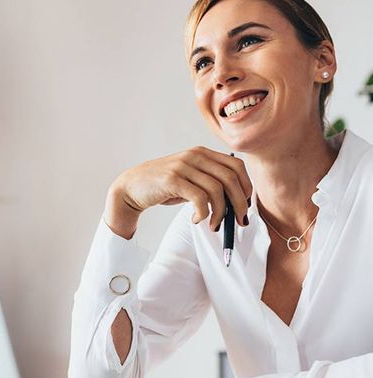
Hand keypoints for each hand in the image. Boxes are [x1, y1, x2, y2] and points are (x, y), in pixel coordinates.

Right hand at [104, 147, 251, 238]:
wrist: (132, 187)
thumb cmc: (163, 186)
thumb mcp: (190, 179)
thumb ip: (209, 183)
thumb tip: (236, 202)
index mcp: (202, 153)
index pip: (236, 165)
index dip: (246, 187)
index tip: (245, 205)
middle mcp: (195, 156)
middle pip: (231, 178)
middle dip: (239, 203)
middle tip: (238, 221)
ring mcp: (183, 166)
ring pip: (217, 190)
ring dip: (220, 212)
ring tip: (213, 224)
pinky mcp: (172, 180)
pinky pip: (200, 198)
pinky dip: (203, 213)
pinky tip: (197, 219)